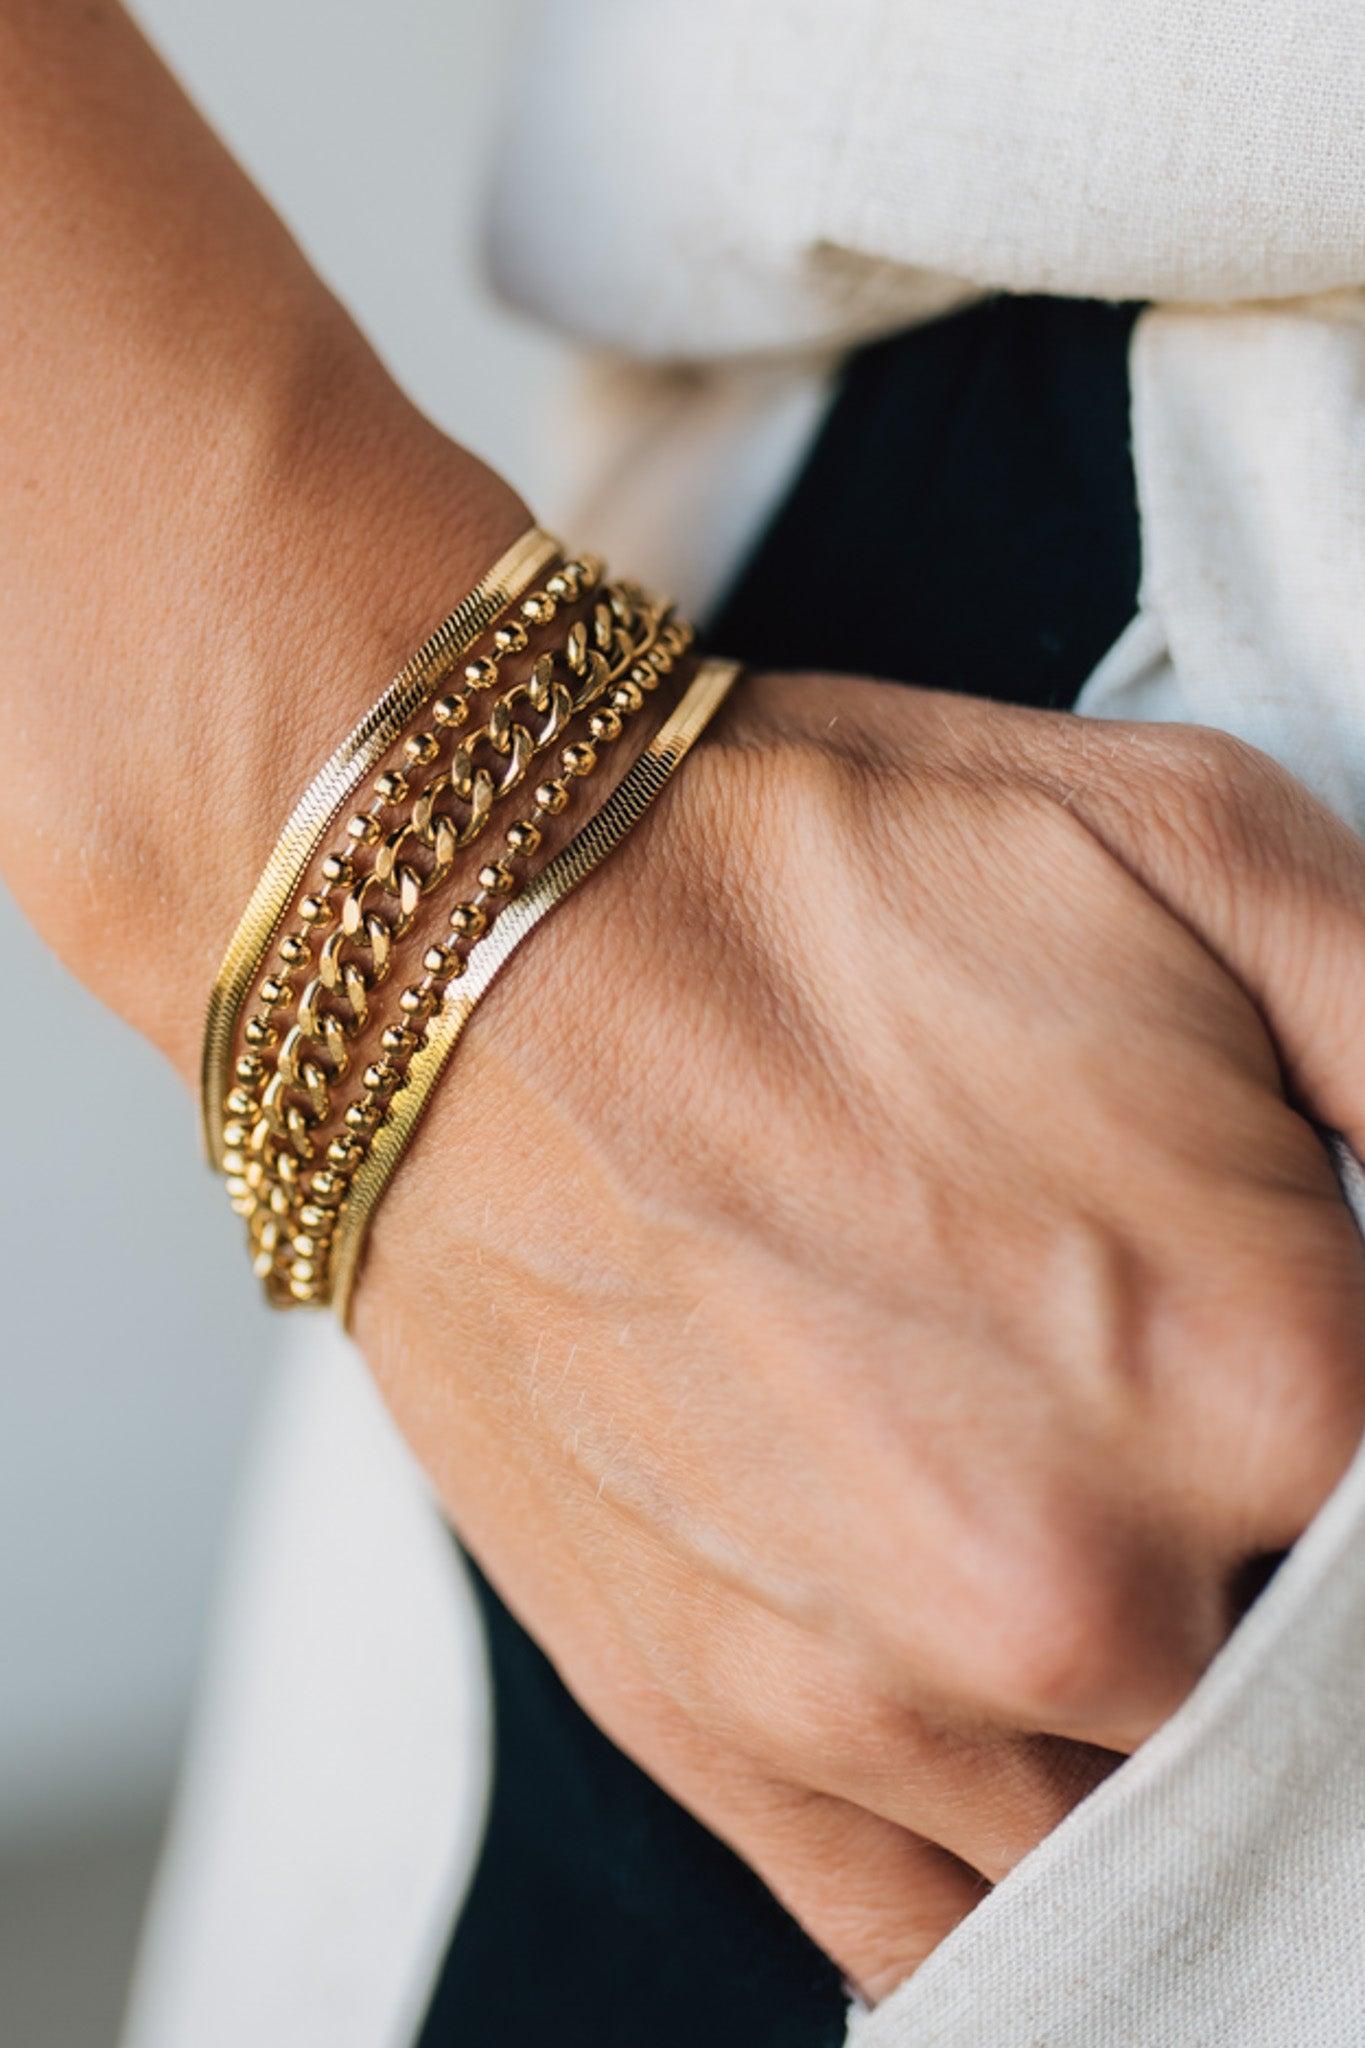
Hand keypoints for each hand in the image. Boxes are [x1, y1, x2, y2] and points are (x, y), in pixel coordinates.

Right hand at [355, 669, 1364, 1999]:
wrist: (459, 943)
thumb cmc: (801, 882)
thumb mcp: (1196, 835)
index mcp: (1269, 1368)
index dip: (1354, 1402)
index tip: (1273, 1344)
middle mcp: (1082, 1584)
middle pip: (1304, 1684)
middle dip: (1262, 1550)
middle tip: (1148, 1396)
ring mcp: (880, 1693)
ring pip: (1140, 1823)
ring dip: (1141, 1701)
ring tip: (1048, 1511)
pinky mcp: (715, 1732)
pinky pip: (938, 1928)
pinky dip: (1009, 1861)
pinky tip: (989, 1713)